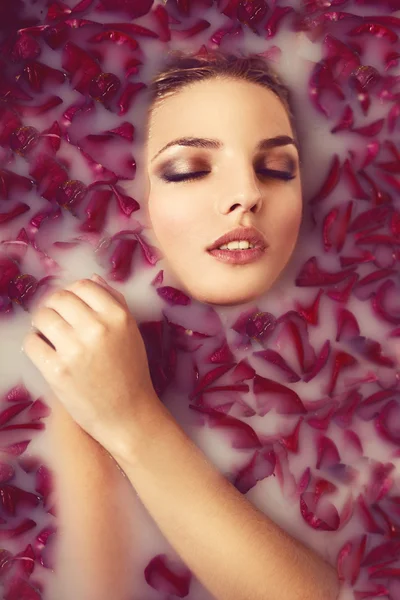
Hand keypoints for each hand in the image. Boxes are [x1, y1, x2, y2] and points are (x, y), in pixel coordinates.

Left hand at [23, 274, 159, 452]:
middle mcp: (97, 329)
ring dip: (42, 323)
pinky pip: (32, 343)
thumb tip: (93, 279)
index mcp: (118, 317)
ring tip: (49, 334)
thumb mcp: (131, 332)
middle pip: (59, 298)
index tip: (71, 303)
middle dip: (54, 305)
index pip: (83, 285)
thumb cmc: (131, 372)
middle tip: (56, 318)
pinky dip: (34, 344)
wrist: (127, 414)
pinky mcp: (57, 371)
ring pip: (42, 317)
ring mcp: (75, 350)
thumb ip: (115, 303)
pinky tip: (45, 351)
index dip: (73, 291)